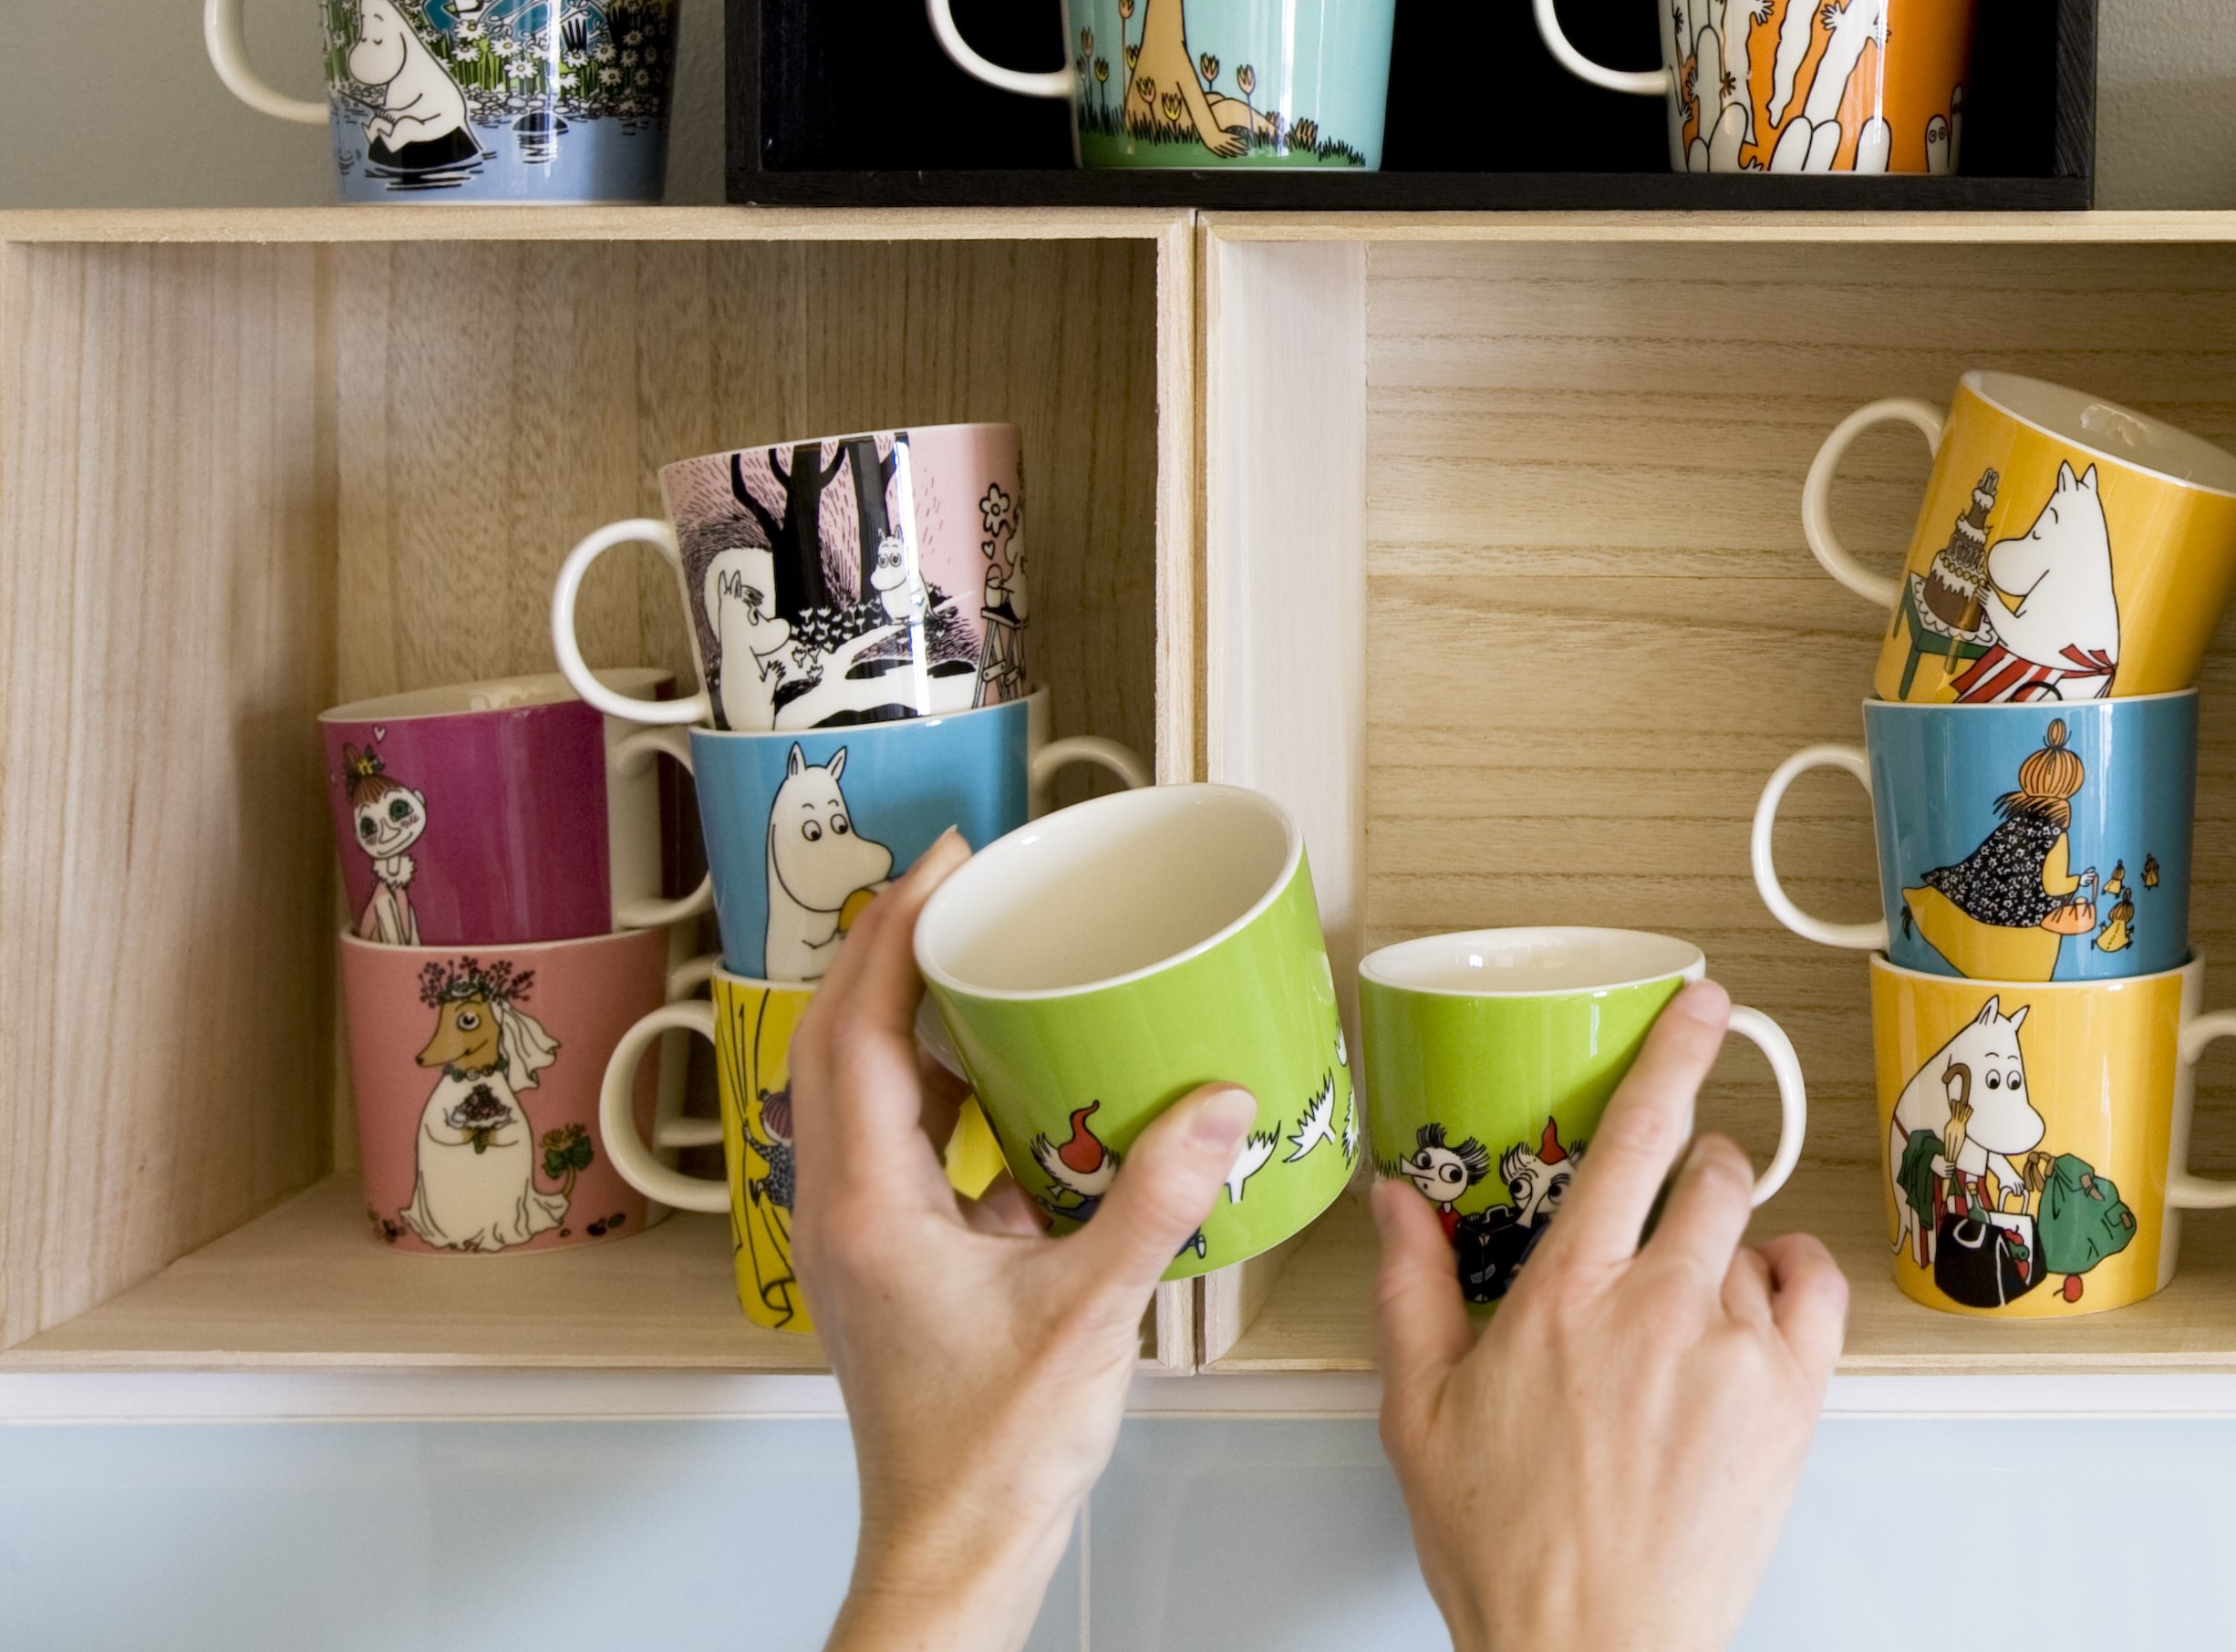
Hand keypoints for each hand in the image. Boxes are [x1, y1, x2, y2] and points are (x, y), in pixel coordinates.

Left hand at [794, 829, 1253, 1651]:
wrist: (953, 1549)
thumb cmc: (990, 1456)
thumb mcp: (1090, 1316)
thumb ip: (1153, 1203)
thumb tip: (1216, 1105)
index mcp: (870, 1206)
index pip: (858, 1030)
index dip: (894, 933)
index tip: (944, 865)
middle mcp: (843, 1207)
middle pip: (839, 1037)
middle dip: (890, 946)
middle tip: (959, 883)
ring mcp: (858, 1232)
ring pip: (855, 1083)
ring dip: (901, 1009)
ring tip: (972, 953)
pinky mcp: (886, 1255)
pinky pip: (892, 1135)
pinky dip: (931, 1080)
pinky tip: (998, 1077)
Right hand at [1372, 981, 1847, 1651]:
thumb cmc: (1509, 1550)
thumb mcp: (1420, 1414)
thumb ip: (1412, 1290)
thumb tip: (1398, 1202)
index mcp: (1565, 1295)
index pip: (1633, 1135)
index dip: (1675, 1053)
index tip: (1703, 1006)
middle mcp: (1657, 1307)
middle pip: (1711, 1170)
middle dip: (1699, 1163)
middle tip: (1675, 1200)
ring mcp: (1733, 1354)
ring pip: (1756, 1237)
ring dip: (1731, 1248)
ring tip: (1692, 1311)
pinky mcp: (1790, 1407)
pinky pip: (1816, 1295)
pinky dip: (1795, 1281)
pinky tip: (1762, 1306)